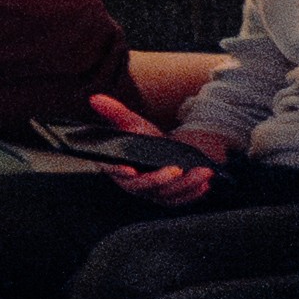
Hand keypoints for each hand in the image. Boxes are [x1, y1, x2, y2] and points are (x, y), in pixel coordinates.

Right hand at [93, 96, 229, 204]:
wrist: (169, 151)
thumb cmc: (147, 138)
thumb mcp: (132, 123)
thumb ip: (114, 112)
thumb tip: (95, 98)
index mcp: (117, 166)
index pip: (114, 171)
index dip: (120, 171)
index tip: (129, 168)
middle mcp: (133, 183)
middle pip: (142, 187)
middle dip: (160, 179)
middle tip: (177, 168)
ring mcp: (152, 193)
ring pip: (166, 194)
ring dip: (186, 185)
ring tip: (202, 172)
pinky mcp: (169, 199)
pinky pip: (181, 200)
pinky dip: (193, 194)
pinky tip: (204, 183)